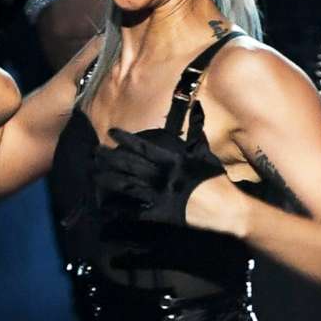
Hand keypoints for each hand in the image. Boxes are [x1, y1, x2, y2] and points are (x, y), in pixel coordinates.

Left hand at [95, 126, 224, 261]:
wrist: (226, 208)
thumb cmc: (215, 180)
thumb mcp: (205, 152)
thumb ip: (197, 130)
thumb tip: (198, 106)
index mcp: (172, 159)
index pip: (143, 146)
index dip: (125, 138)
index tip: (111, 132)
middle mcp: (163, 175)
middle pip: (130, 164)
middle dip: (110, 158)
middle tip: (94, 152)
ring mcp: (160, 195)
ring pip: (128, 185)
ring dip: (109, 179)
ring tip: (94, 174)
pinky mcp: (161, 213)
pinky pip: (136, 210)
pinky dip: (120, 209)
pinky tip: (106, 206)